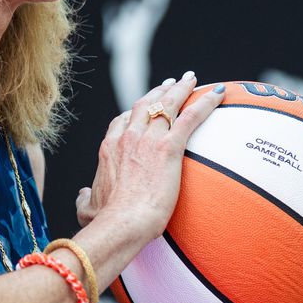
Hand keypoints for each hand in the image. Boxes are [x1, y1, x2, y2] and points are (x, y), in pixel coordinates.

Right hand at [76, 73, 224, 241]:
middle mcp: (128, 137)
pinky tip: (218, 94)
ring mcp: (148, 140)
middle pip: (145, 104)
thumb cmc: (105, 221)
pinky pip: (191, 117)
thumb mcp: (87, 208)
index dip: (136, 111)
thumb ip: (85, 199)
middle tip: (172, 83)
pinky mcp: (169, 148)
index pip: (123, 121)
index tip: (145, 106)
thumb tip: (83, 195)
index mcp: (110, 149)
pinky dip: (206, 102)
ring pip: (167, 104)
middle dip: (159, 91)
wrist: (121, 223)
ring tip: (192, 79)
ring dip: (181, 89)